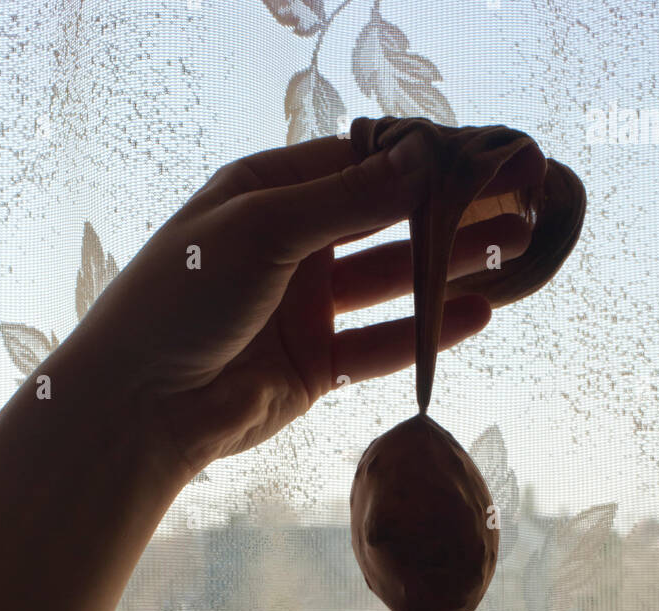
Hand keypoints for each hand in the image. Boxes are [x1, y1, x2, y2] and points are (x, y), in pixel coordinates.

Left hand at [67, 127, 535, 483]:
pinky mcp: (315, 368)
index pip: (362, 162)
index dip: (426, 161)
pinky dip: (426, 332)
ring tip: (511, 253)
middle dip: (449, 214)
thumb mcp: (265, 229)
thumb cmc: (182, 298)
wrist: (141, 405)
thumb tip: (422, 158)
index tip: (487, 156)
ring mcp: (305, 308)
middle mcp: (292, 246)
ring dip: (448, 269)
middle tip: (517, 204)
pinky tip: (476, 315)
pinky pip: (381, 345)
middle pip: (386, 222)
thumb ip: (348, 199)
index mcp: (269, 192)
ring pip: (391, 284)